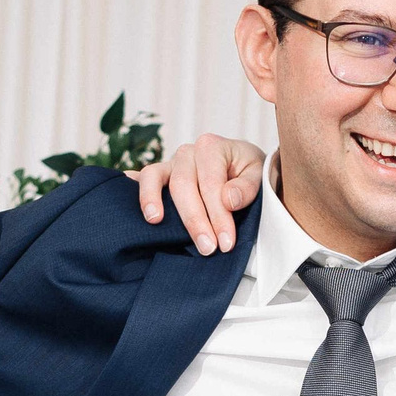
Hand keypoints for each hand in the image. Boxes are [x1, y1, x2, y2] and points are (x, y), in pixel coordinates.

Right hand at [129, 133, 267, 253]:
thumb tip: (228, 200)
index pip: (212, 184)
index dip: (218, 215)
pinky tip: (136, 208)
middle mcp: (188, 152)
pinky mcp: (160, 175)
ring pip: (155, 177)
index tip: (226, 243)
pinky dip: (136, 190)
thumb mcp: (259, 174)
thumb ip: (248, 187)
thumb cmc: (248, 171)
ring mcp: (170, 163)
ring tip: (155, 221)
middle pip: (184, 185)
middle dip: (195, 220)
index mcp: (212, 147)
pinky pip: (143, 178)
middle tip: (207, 248)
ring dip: (153, 200)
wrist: (240, 164)